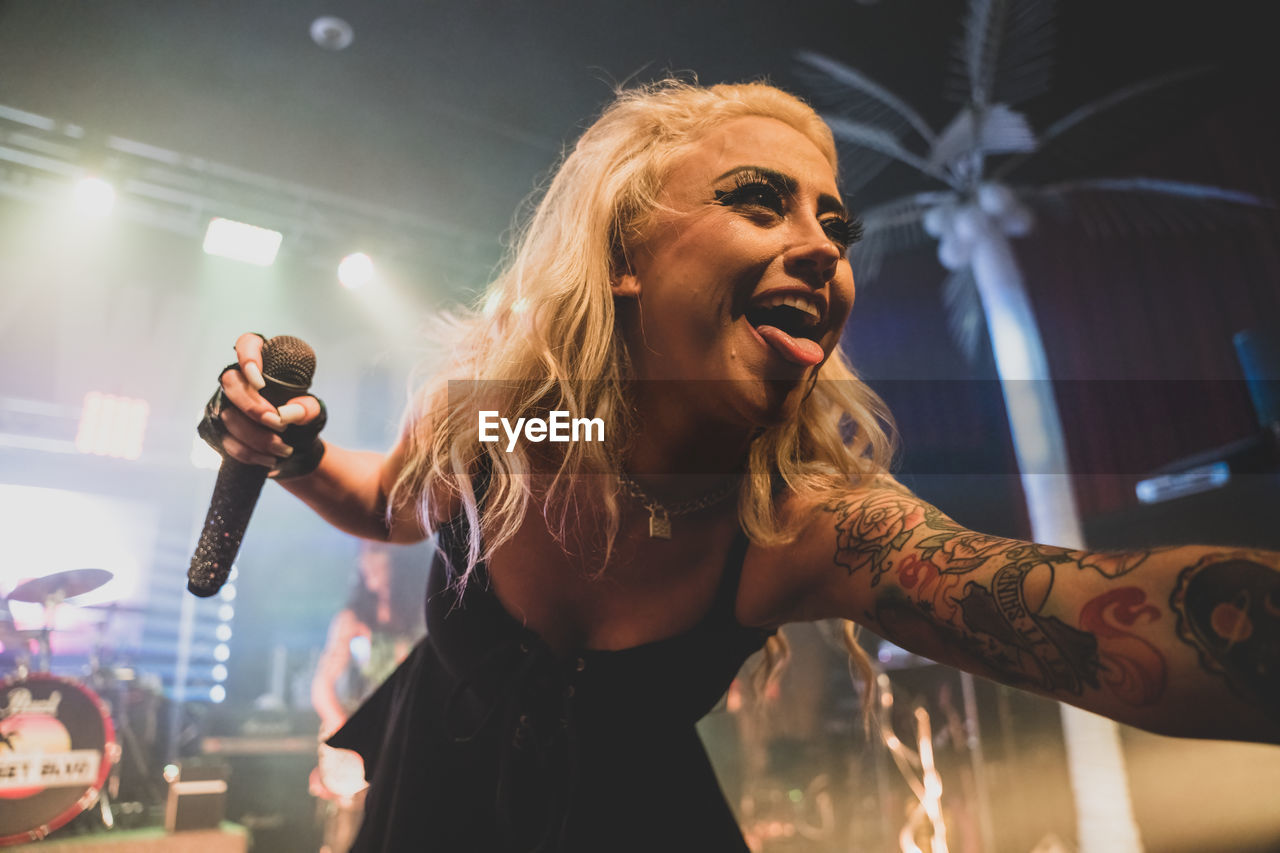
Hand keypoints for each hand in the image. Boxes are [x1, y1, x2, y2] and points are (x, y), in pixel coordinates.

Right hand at [199, 333, 325, 476]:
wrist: (295, 445)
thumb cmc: (302, 418)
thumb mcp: (313, 412)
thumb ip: (308, 408)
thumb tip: (288, 413)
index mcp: (263, 365)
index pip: (248, 344)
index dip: (248, 357)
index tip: (260, 382)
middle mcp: (238, 381)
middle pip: (231, 384)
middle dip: (253, 407)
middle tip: (278, 424)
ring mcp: (224, 404)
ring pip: (229, 416)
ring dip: (257, 437)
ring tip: (284, 449)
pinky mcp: (220, 429)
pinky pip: (228, 441)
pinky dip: (250, 453)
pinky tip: (270, 459)